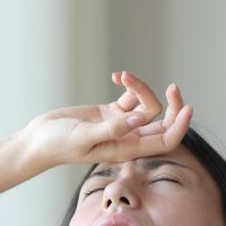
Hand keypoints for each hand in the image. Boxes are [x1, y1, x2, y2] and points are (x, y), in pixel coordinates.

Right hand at [15, 70, 192, 169]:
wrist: (38, 140)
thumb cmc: (57, 144)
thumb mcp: (83, 138)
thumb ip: (112, 130)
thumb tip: (140, 120)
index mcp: (127, 149)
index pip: (165, 141)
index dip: (180, 126)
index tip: (187, 107)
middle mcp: (128, 138)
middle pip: (163, 123)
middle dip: (172, 105)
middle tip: (172, 86)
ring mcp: (120, 125)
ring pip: (146, 106)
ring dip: (140, 88)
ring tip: (122, 77)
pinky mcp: (110, 113)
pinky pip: (130, 97)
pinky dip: (128, 84)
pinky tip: (116, 76)